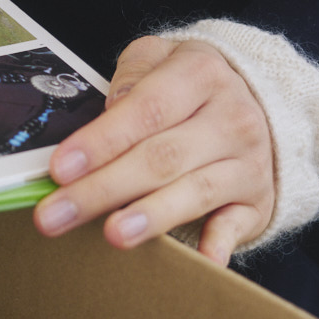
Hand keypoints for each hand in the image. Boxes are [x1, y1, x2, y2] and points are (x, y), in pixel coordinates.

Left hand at [34, 36, 274, 265]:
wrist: (263, 100)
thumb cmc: (190, 86)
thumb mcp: (161, 59)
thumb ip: (130, 78)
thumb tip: (106, 114)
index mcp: (200, 75)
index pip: (145, 110)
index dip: (101, 141)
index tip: (60, 168)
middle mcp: (231, 119)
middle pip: (161, 157)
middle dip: (103, 189)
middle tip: (55, 215)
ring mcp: (248, 163)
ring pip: (195, 192)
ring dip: (152, 216)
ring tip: (113, 234)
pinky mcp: (258, 201)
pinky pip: (237, 225)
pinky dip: (219, 243)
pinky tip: (200, 259)